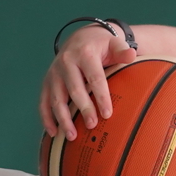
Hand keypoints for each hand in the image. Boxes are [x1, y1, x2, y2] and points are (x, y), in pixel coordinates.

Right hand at [40, 24, 136, 140]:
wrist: (79, 38)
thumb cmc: (100, 46)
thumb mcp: (113, 43)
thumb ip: (122, 50)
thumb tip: (132, 54)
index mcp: (84, 54)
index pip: (94, 77)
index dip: (101, 96)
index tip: (107, 114)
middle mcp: (66, 62)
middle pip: (74, 89)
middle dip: (83, 109)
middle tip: (92, 125)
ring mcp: (54, 73)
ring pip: (56, 98)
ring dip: (63, 119)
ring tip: (72, 136)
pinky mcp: (47, 82)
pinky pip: (44, 102)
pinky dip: (47, 118)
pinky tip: (54, 133)